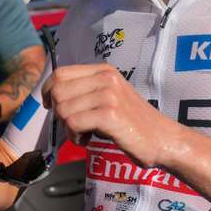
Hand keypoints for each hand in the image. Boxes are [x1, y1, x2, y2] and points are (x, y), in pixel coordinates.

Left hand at [42, 63, 175, 167]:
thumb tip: (52, 96)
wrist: (162, 139)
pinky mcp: (109, 114)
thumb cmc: (132, 122)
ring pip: (63, 109)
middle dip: (58, 113)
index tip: (51, 107)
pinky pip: (73, 123)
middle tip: (74, 126)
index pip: (60, 73)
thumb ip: (85, 91)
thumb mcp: (108, 96)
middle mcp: (105, 78)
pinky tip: (87, 140)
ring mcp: (108, 94)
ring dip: (68, 128)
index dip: (48, 91)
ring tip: (84, 134)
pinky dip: (75, 136)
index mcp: (103, 70)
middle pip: (58, 91)